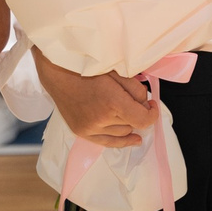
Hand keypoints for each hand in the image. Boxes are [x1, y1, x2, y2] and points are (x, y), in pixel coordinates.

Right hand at [32, 47, 151, 148]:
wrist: (59, 73)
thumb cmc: (88, 69)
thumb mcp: (118, 72)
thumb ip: (137, 90)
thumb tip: (146, 104)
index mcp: (112, 102)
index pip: (143, 120)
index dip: (152, 113)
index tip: (152, 105)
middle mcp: (101, 119)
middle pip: (133, 124)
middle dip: (136, 113)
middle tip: (130, 100)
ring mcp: (90, 128)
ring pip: (122, 132)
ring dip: (126, 122)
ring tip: (121, 108)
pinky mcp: (82, 132)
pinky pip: (108, 142)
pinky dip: (122, 140)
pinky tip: (134, 139)